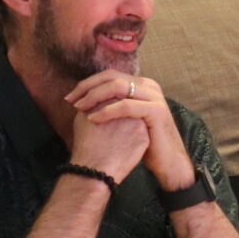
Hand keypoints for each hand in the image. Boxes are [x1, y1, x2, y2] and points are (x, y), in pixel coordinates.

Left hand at [67, 71, 191, 189]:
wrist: (168, 162)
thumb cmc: (145, 143)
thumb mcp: (128, 119)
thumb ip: (114, 105)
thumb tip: (86, 99)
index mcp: (142, 84)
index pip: (110, 75)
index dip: (87, 83)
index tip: (70, 97)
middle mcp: (149, 85)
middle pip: (111, 76)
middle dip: (87, 87)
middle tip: (70, 100)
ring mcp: (154, 96)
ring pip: (117, 87)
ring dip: (94, 96)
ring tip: (80, 108)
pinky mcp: (156, 111)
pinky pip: (125, 105)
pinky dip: (106, 111)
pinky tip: (93, 119)